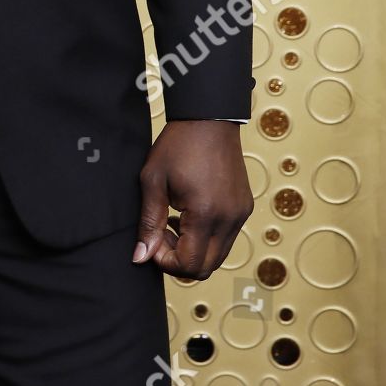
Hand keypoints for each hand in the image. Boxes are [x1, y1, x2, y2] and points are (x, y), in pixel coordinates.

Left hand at [132, 121, 252, 278]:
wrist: (208, 118)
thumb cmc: (178, 144)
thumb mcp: (153, 180)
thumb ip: (148, 222)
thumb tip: (141, 257)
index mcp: (206, 214)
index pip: (189, 264)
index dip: (166, 261)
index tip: (152, 241)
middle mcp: (229, 219)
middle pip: (206, 268)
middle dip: (179, 260)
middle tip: (161, 234)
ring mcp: (240, 214)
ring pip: (218, 256)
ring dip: (193, 250)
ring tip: (173, 222)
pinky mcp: (244, 208)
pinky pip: (226, 238)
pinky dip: (206, 237)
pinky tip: (188, 214)